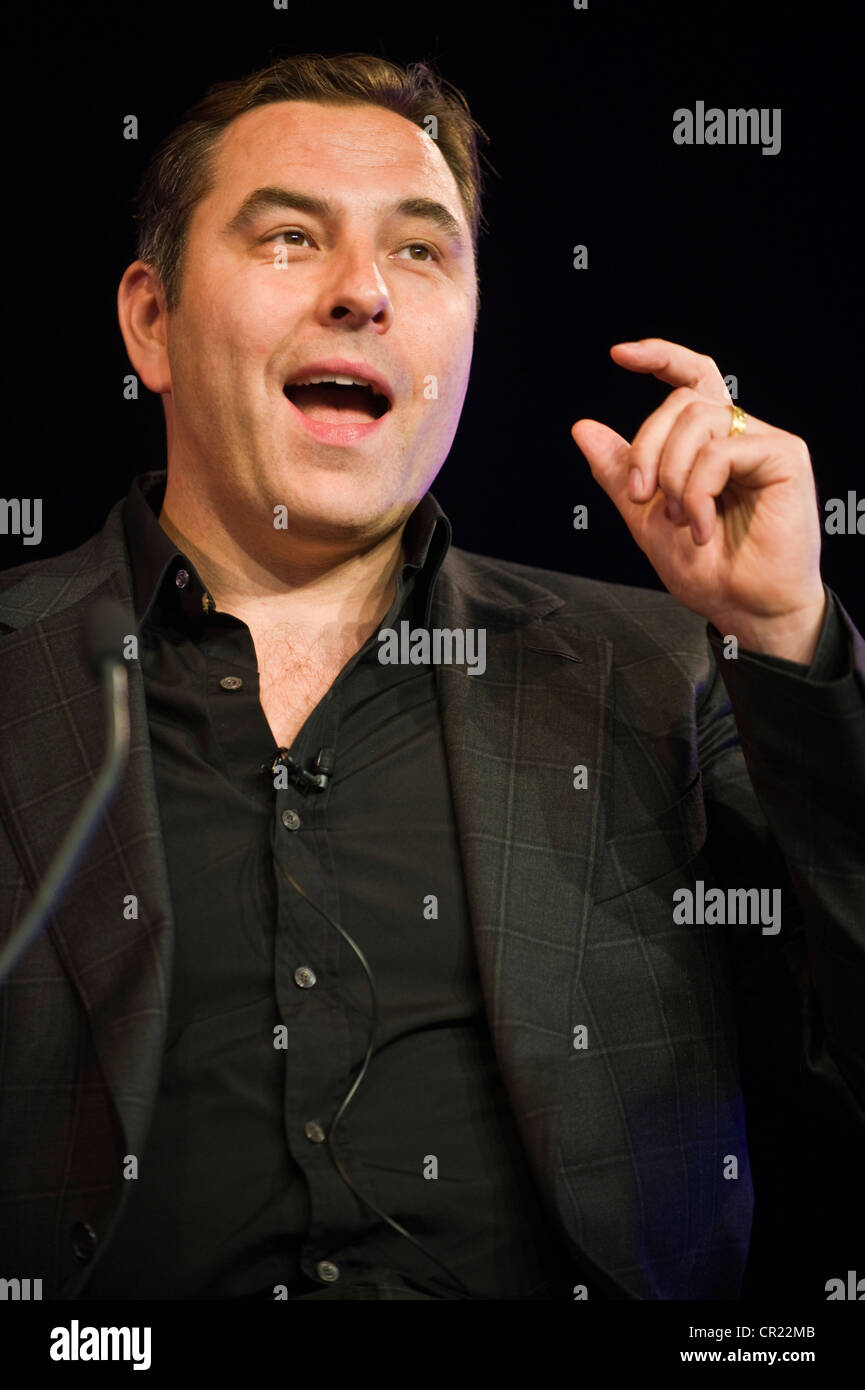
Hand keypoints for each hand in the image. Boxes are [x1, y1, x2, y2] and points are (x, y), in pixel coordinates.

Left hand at [571, 338, 825, 662]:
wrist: (742, 608)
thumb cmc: (707, 570)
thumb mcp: (644, 516)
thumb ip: (618, 470)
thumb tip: (583, 428)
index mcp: (710, 444)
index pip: (691, 378)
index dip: (659, 357)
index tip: (619, 355)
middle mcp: (738, 436)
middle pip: (681, 401)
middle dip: (646, 446)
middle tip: (639, 495)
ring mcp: (762, 444)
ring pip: (698, 418)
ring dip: (671, 473)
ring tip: (678, 518)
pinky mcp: (783, 458)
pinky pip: (721, 450)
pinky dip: (697, 490)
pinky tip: (700, 526)